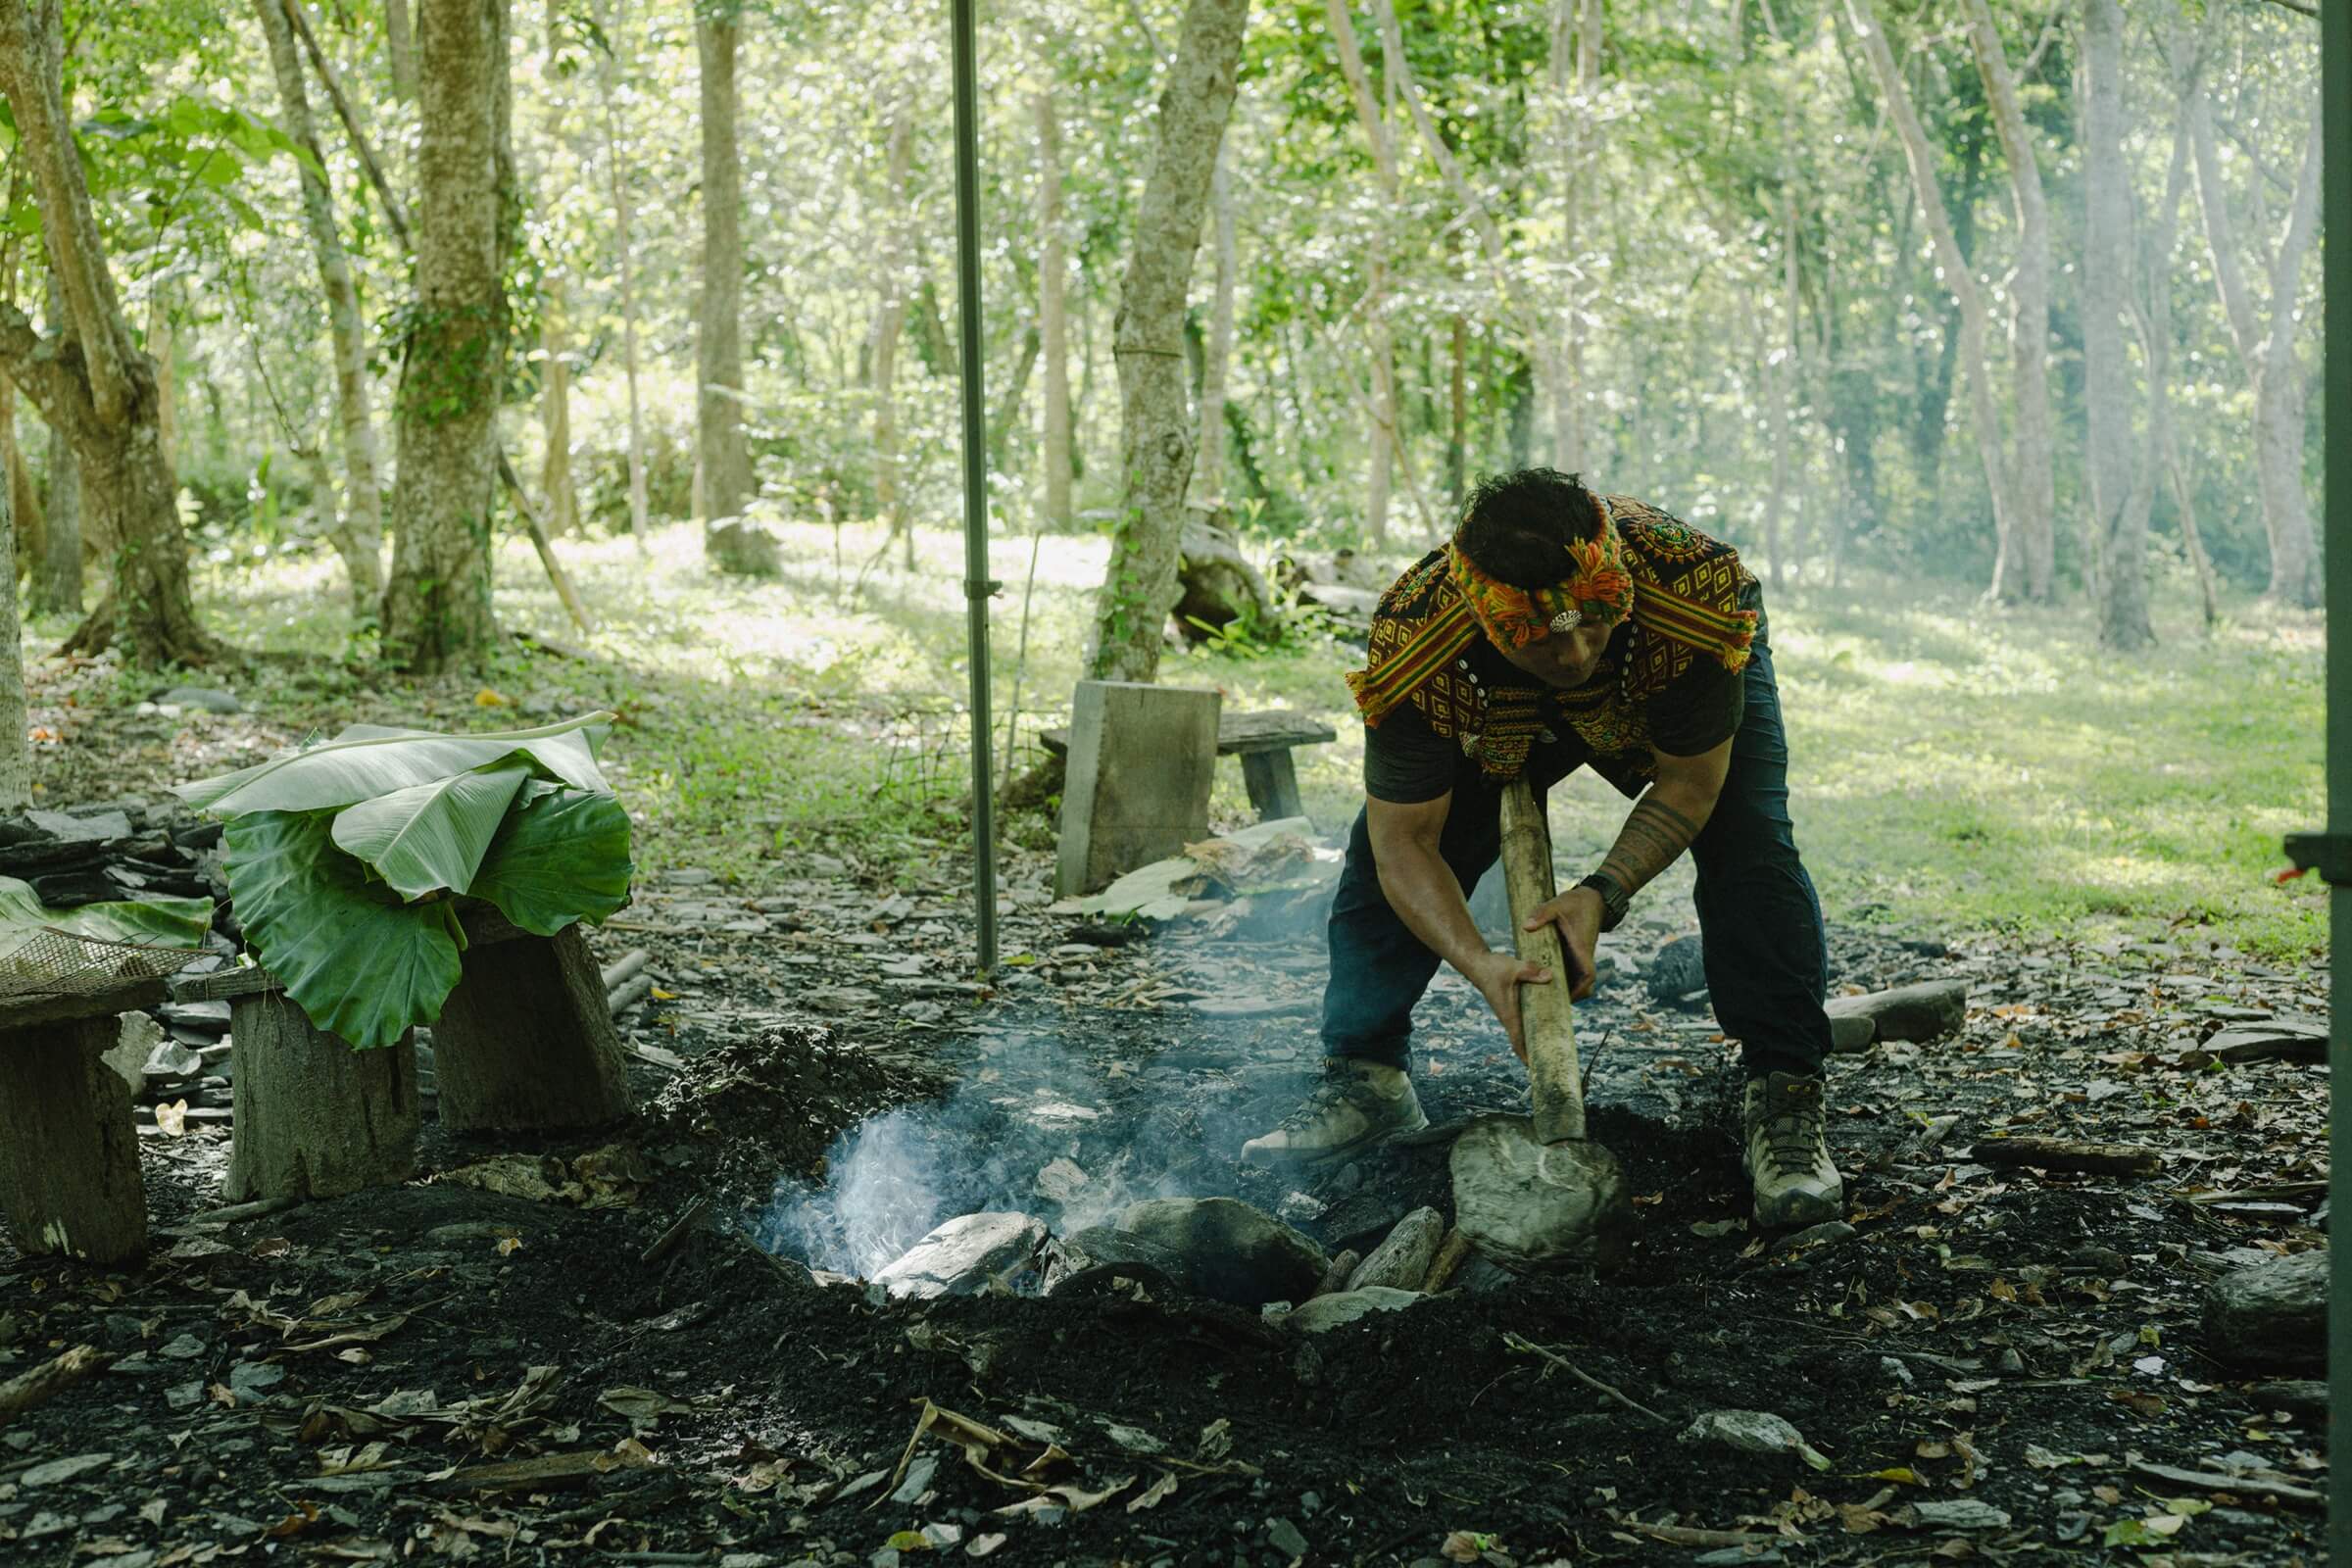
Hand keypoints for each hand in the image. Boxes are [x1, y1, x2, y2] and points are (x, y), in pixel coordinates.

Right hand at [1467, 948, 1551, 1062]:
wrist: (1478, 964)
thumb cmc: (1493, 968)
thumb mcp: (1514, 968)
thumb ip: (1532, 972)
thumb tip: (1550, 977)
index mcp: (1509, 1014)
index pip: (1517, 1040)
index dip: (1525, 1055)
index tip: (1534, 1068)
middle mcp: (1508, 1016)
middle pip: (1522, 1040)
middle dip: (1534, 1051)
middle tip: (1550, 1061)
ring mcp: (1509, 1012)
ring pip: (1523, 1031)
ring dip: (1533, 1039)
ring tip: (1551, 1047)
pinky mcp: (1511, 1006)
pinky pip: (1523, 1021)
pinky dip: (1532, 1027)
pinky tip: (1545, 1025)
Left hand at [1523, 886, 1604, 1000]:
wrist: (1592, 898)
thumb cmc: (1576, 903)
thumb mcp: (1557, 905)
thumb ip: (1542, 914)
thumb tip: (1527, 926)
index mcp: (1582, 948)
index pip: (1587, 976)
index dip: (1579, 990)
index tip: (1566, 999)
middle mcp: (1584, 956)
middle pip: (1583, 985)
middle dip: (1569, 996)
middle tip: (1549, 1006)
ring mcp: (1580, 956)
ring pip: (1576, 980)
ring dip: (1564, 989)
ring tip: (1543, 998)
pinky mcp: (1576, 954)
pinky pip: (1571, 972)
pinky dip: (1562, 979)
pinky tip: (1543, 982)